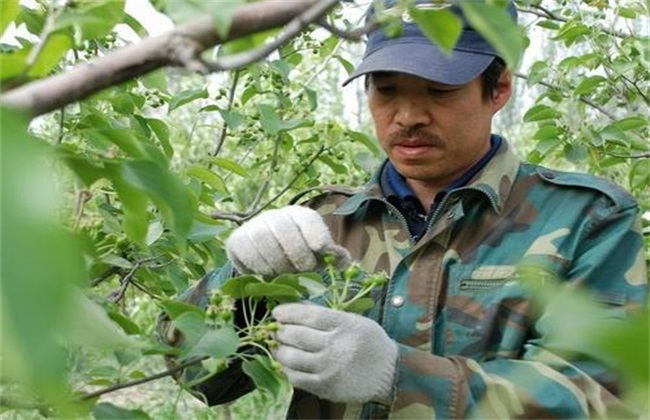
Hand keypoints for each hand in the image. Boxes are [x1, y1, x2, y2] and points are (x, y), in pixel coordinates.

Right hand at [225, 206, 350, 275]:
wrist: (267, 254)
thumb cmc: (299, 255)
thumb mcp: (319, 254)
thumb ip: (334, 257)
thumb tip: (345, 260)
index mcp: (299, 216)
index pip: (307, 220)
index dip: (315, 233)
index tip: (321, 248)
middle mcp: (275, 216)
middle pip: (284, 230)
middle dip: (296, 253)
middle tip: (303, 268)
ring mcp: (253, 226)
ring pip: (263, 240)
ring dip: (277, 262)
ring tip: (285, 272)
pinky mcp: (236, 240)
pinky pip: (245, 251)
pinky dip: (258, 265)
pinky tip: (267, 271)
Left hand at [271, 303, 397, 403]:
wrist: (389, 373)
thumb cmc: (370, 342)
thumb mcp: (354, 321)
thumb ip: (327, 314)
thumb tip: (298, 305)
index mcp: (344, 325)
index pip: (309, 315)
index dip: (288, 312)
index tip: (277, 312)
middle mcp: (336, 346)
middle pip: (296, 335)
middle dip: (280, 331)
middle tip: (275, 330)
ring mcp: (329, 368)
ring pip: (292, 358)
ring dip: (279, 350)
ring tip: (279, 346)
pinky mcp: (326, 387)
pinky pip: (297, 378)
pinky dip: (287, 370)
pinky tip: (287, 364)